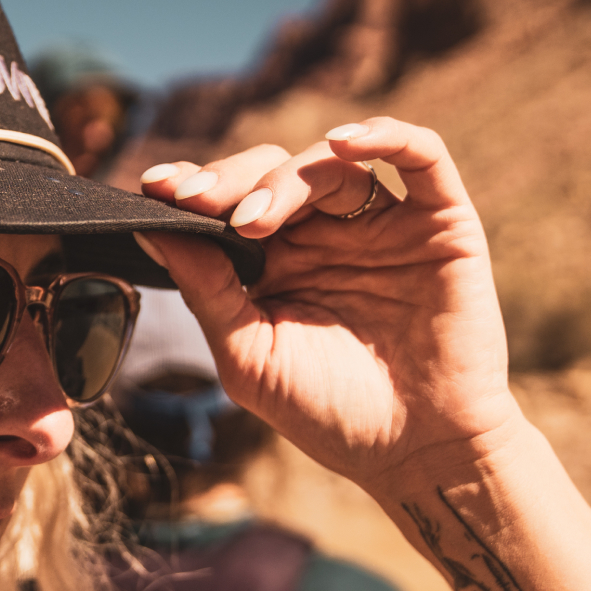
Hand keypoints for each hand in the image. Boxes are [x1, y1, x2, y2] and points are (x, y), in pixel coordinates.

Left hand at [136, 117, 525, 494]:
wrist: (416, 455)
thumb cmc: (328, 413)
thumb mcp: (249, 356)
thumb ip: (206, 291)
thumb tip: (151, 231)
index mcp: (276, 262)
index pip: (229, 203)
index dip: (194, 188)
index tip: (155, 188)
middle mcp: (327, 234)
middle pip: (273, 171)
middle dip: (228, 180)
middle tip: (195, 201)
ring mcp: (382, 225)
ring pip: (331, 164)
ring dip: (284, 178)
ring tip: (252, 215)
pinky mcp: (440, 222)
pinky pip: (421, 156)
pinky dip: (385, 135)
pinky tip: (344, 144)